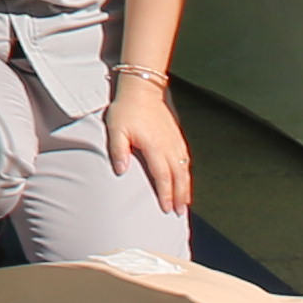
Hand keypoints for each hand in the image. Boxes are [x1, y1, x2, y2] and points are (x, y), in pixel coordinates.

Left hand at [107, 78, 192, 213]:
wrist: (142, 89)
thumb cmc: (126, 110)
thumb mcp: (116, 129)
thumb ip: (118, 150)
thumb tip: (121, 171)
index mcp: (154, 146)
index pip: (162, 175)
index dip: (165, 193)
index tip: (167, 208)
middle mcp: (168, 145)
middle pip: (178, 176)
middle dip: (180, 196)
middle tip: (180, 213)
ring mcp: (174, 140)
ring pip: (184, 168)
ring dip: (186, 187)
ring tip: (185, 203)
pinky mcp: (176, 136)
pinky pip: (185, 158)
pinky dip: (186, 172)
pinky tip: (185, 180)